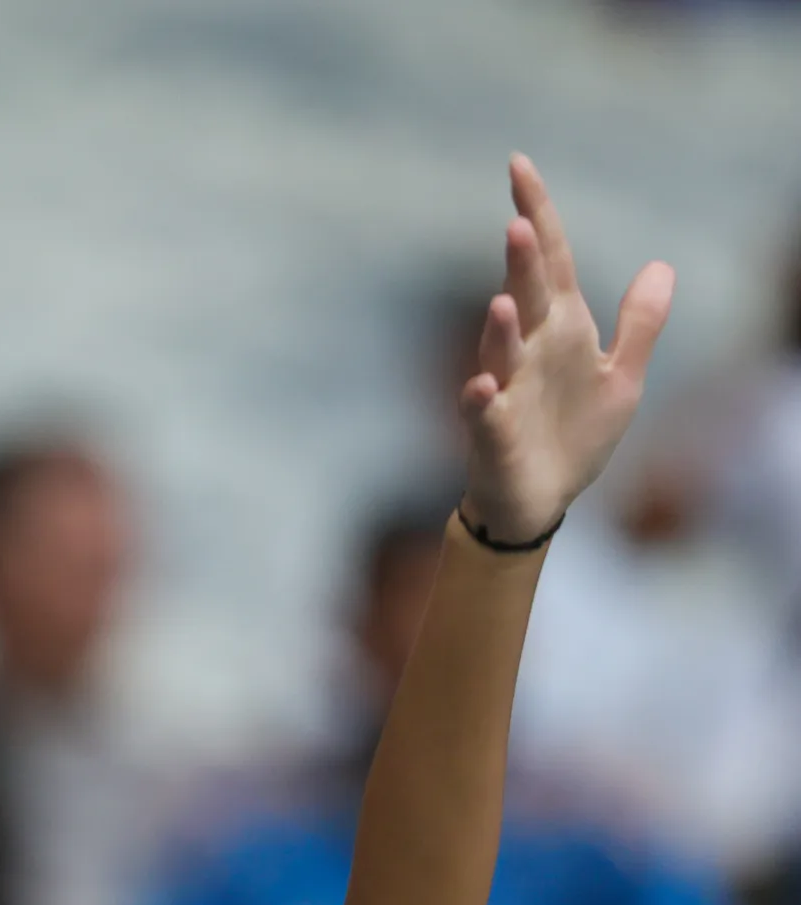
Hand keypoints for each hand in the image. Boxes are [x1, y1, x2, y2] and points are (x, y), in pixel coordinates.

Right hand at [457, 155, 673, 545]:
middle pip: (526, 296)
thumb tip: (663, 264)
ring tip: (504, 302)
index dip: (538, 212)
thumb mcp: (623, 377)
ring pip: (500, 351)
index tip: (518, 165)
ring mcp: (507, 389)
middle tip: (519, 223)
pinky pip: (483, 412)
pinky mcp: (492, 432)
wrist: (538, 499)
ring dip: (500, 328)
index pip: (551, 260)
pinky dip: (481, 399)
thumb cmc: (573, 435)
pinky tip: (483, 386)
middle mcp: (529, 351)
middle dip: (521, 263)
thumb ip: (640, 323)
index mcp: (563, 330)